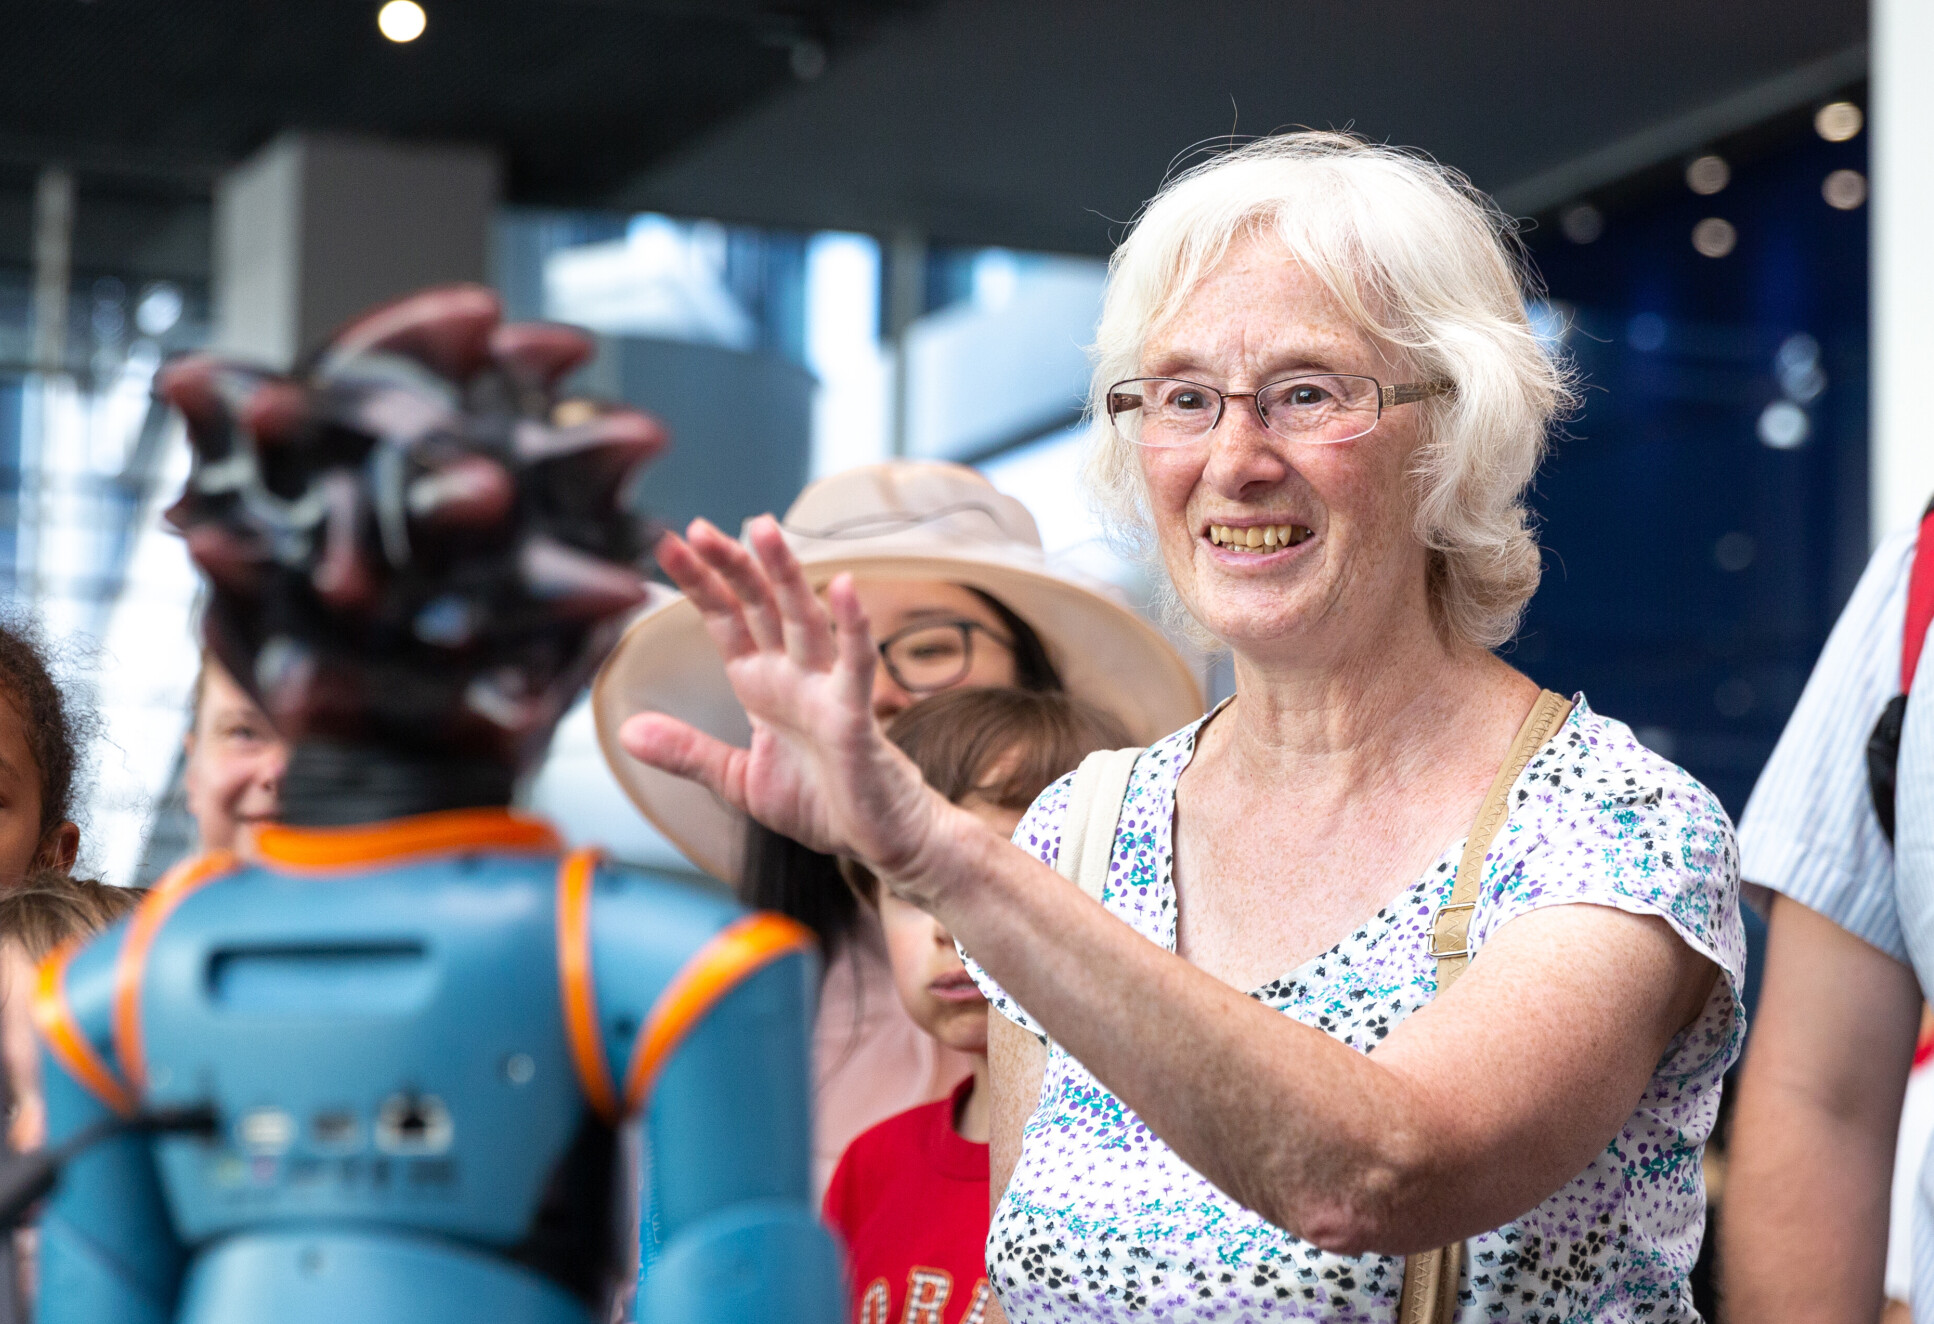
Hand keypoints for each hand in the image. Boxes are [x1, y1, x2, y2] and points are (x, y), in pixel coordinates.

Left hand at [619, 515, 951, 877]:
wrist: (879, 839)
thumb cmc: (821, 802)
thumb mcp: (738, 780)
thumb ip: (688, 752)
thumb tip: (626, 733)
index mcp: (762, 684)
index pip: (726, 619)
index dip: (700, 582)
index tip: (667, 544)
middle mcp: (794, 675)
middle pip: (760, 606)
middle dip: (733, 566)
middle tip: (700, 528)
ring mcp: (827, 689)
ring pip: (804, 620)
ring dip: (785, 575)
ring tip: (763, 530)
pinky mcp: (857, 716)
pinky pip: (856, 665)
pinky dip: (853, 627)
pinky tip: (845, 589)